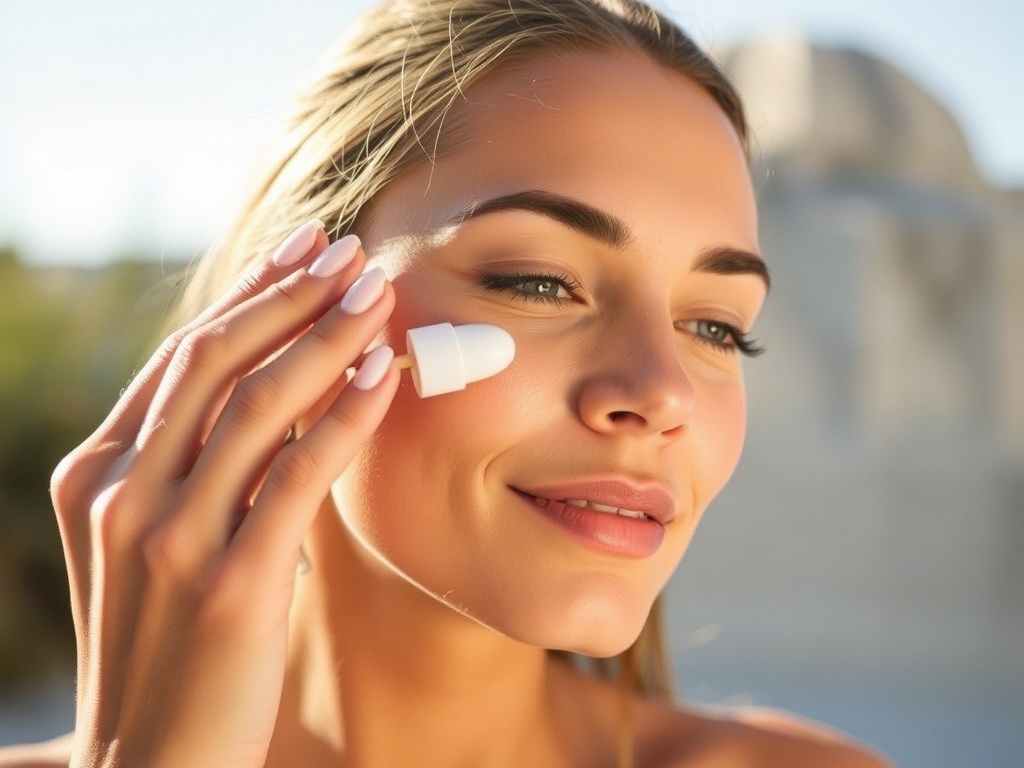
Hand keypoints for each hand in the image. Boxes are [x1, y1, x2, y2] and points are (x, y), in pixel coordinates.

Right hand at [50, 222, 397, 767]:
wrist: (152, 762)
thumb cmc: (170, 646)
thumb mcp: (162, 542)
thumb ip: (199, 468)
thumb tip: (281, 389)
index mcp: (98, 475)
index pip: (183, 358)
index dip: (248, 294)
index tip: (302, 248)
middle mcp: (123, 494)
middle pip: (216, 361)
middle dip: (289, 293)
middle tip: (350, 249)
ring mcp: (170, 537)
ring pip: (259, 404)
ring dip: (325, 338)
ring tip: (377, 293)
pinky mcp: (230, 583)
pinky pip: (298, 475)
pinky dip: (345, 418)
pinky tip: (383, 377)